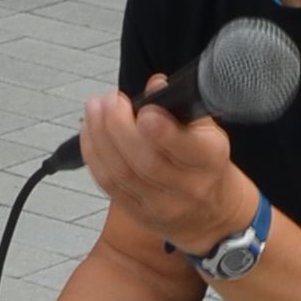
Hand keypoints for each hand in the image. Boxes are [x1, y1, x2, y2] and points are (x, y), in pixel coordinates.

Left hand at [78, 87, 247, 253]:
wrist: (212, 214)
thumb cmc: (205, 164)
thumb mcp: (206, 131)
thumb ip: (180, 107)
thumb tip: (154, 85)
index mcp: (210, 160)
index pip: (187, 148)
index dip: (162, 131)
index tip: (144, 111)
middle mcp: (188, 187)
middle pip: (146, 161)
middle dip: (118, 126)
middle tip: (108, 100)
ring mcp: (161, 205)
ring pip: (121, 172)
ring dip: (100, 136)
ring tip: (94, 108)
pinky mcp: (138, 214)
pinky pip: (108, 184)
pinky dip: (93, 155)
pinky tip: (89, 131)